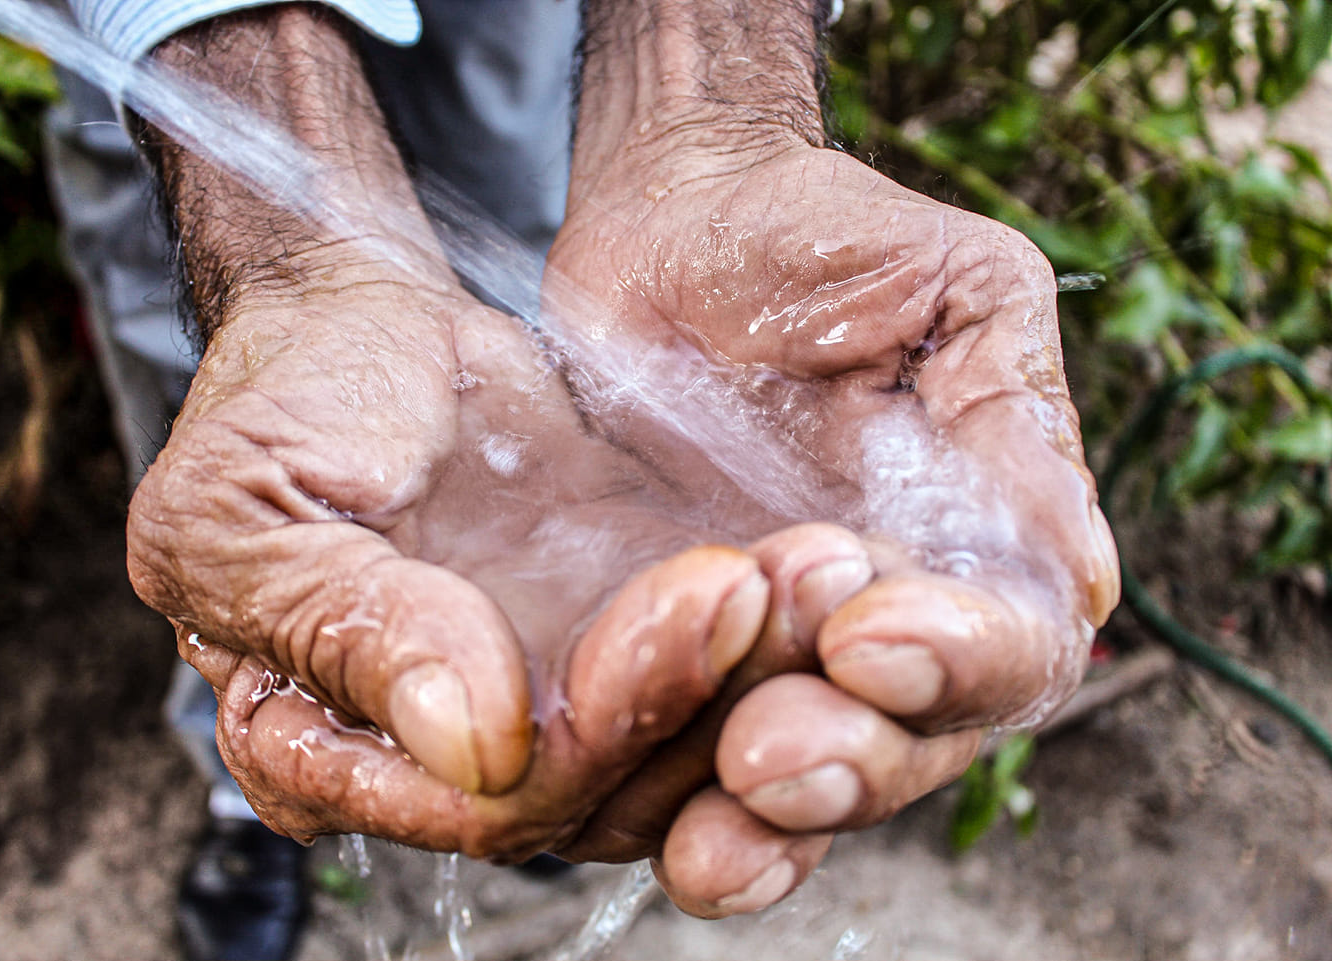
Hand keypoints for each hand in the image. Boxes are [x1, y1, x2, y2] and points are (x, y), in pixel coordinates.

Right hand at [126, 4, 877, 866]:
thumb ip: (351, 630)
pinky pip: (705, 675)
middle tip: (783, 583)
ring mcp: (537, 704)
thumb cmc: (286, 407)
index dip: (598, 729)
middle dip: (705, 696)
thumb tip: (474, 746)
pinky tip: (820, 564)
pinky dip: (767, 635)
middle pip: (603, 795)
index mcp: (324, 751)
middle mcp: (444, 759)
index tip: (689, 607)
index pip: (483, 806)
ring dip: (761, 672)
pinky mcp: (609, 643)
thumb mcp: (250, 510)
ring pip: (673, 751)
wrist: (358, 325)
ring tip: (827, 568)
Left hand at [545, 0, 1120, 914]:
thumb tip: (1086, 576)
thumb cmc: (821, 237)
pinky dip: (687, 801)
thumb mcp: (953, 289)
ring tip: (716, 814)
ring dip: (772, 814)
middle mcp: (892, 612)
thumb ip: (1015, 418)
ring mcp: (781, 640)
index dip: (960, 666)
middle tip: (769, 748)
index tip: (868, 633)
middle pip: (910, 743)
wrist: (673, 224)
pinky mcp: (680, 646)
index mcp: (980, 539)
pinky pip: (691, 751)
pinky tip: (667, 829)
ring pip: (809, 776)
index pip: (1012, 650)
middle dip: (852, 760)